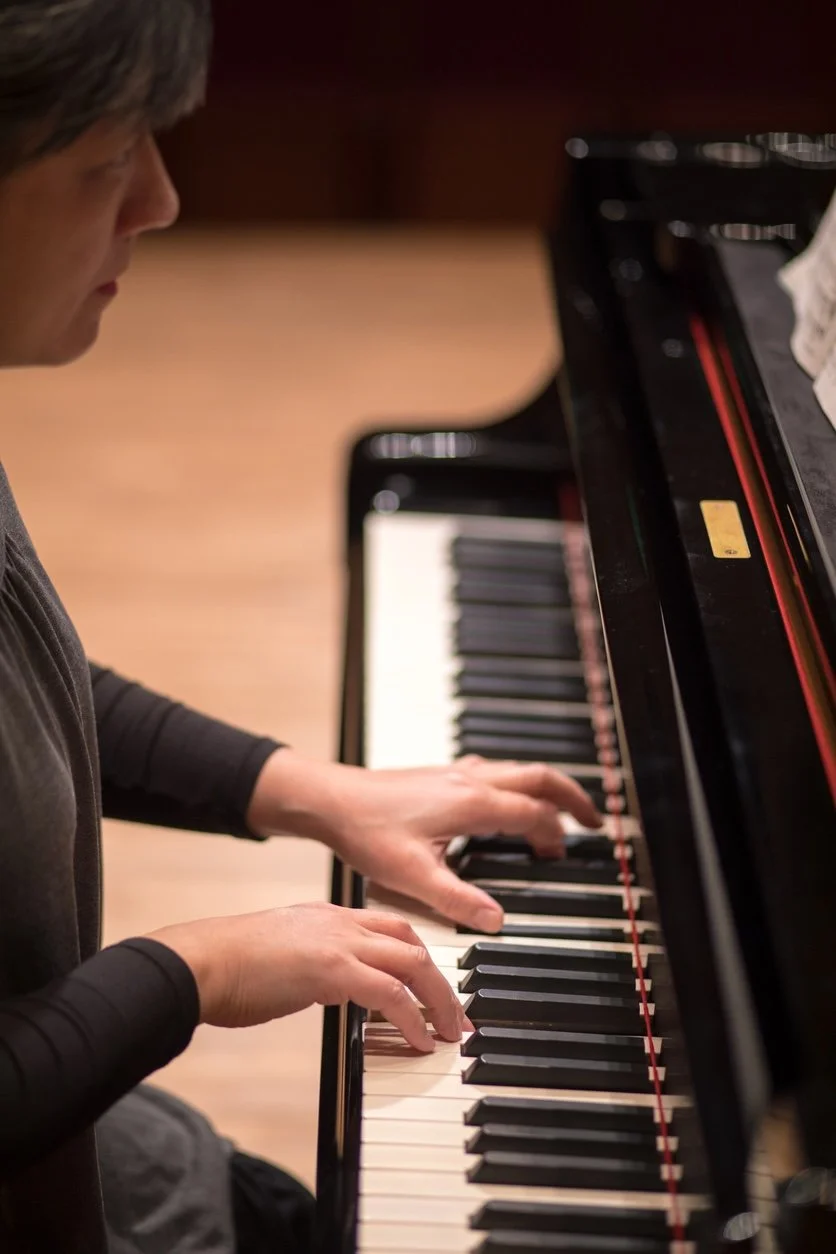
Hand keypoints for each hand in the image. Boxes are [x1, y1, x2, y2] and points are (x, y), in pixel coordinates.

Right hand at [150, 902, 465, 1051]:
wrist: (199, 962)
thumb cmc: (228, 967)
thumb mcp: (283, 956)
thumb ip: (314, 965)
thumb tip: (330, 989)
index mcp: (328, 916)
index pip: (391, 928)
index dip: (419, 958)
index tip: (434, 988)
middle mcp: (340, 921)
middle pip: (411, 942)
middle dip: (441, 980)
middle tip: (456, 1017)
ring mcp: (338, 941)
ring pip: (412, 964)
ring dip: (438, 1000)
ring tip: (448, 1033)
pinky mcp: (332, 969)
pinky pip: (390, 994)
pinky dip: (411, 1019)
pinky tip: (417, 1041)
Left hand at [247, 751, 602, 932]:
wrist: (330, 799)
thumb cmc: (365, 831)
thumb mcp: (411, 874)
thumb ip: (456, 899)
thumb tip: (496, 919)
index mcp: (471, 802)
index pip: (532, 813)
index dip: (554, 833)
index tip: (566, 853)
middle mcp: (469, 781)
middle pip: (538, 777)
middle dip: (571, 796)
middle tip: (593, 820)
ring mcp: (454, 774)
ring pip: (517, 771)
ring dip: (544, 788)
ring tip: (559, 811)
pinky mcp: (440, 776)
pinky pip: (493, 772)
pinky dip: (515, 785)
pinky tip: (504, 801)